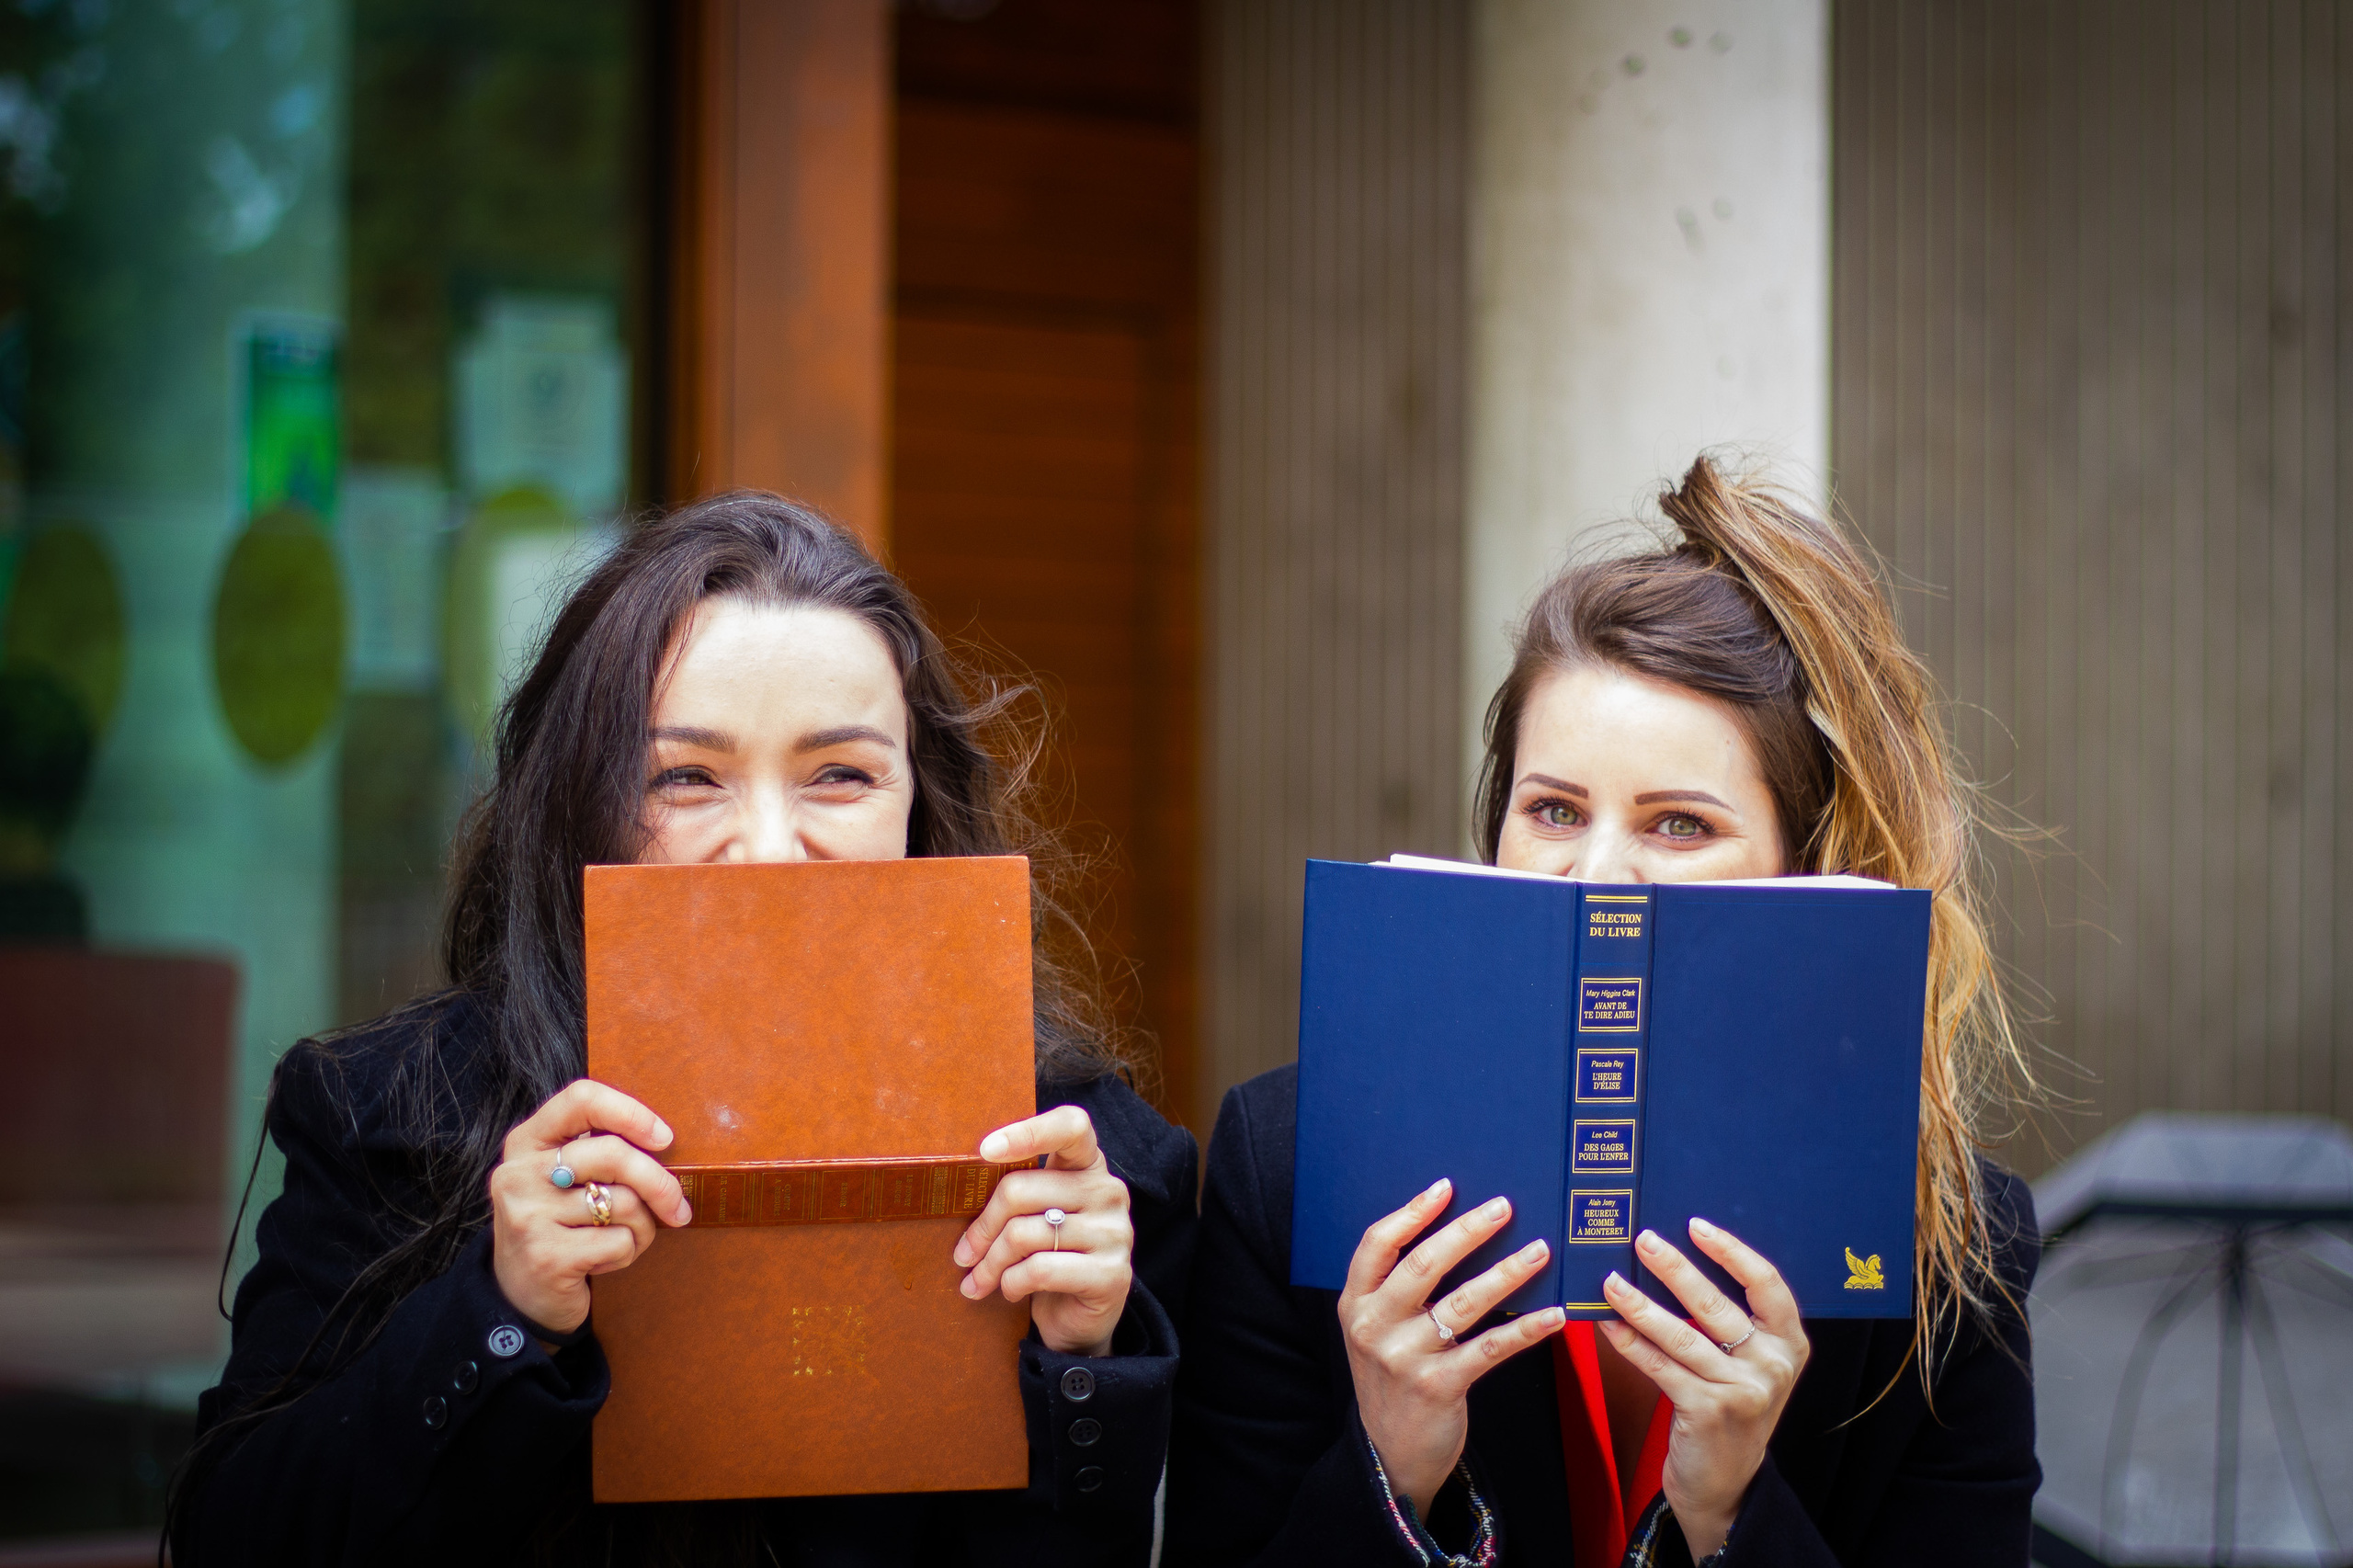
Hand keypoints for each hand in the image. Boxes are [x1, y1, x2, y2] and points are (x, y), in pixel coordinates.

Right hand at [487, 1080, 693, 1333]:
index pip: (581, 1099)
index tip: (664, 1138)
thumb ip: (599, 1153)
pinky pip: (618, 1242)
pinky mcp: (546, 1255)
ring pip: (623, 1203)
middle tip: (678, 1209)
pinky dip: (627, 1253)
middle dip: (659, 1183)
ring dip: (641, 1228)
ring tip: (621, 1240)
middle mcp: (519, 1173)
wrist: (519, 1296)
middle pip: (613, 1153)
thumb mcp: (565, 1181)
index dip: (630, 1112)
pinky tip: (602, 1262)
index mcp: (527, 1142)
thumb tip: (665, 1142)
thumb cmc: (560, 1228)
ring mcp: (529, 1215)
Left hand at [952, 1105, 1132, 1356]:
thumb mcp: (1034, 1216)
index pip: (1071, 1126)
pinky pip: (1040, 1270)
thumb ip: (1015, 1193)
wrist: (1080, 1320)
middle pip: (1022, 1190)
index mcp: (1089, 1165)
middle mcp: (1108, 1191)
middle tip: (962, 1255)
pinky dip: (1011, 1283)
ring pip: (1024, 1234)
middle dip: (982, 1227)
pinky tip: (1010, 1291)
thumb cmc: (1048, 1256)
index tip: (984, 1150)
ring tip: (978, 1281)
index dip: (1028, 1132)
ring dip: (989, 1263)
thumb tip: (956, 1188)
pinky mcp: (1112, 1274)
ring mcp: (1115, 1233)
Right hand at [1340, 1178, 1568, 1518]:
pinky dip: (1525, 1329)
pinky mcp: (1438, 1386)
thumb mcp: (1377, 1331)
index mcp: (1356, 1303)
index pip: (1378, 1244)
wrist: (1389, 1453)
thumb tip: (1452, 1234)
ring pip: (1463, 1302)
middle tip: (1504, 1207)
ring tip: (1540, 1251)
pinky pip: (1490, 1348)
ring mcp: (1404, 1357)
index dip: (1412, 1212)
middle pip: (1423, 1264)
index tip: (1446, 1186)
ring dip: (1507, 1272)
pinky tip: (1554, 1314)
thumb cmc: (1392, 1378)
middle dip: (1467, 1231)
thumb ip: (1397, 1291)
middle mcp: (1374, 1326)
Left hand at [1598, 1220, 1809, 1558]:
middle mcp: (1773, 1365)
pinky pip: (1660, 1366)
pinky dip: (1630, 1342)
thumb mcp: (1749, 1365)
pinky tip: (1608, 1323)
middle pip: (1716, 1304)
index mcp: (1789, 1343)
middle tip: (1641, 1240)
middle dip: (1674, 1268)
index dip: (1731, 1250)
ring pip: (1681, 1334)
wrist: (1727, 1484)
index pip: (1766, 1283)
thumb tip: (1673, 1260)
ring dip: (1639, 1303)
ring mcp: (1742, 1390)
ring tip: (1610, 1280)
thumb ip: (1732, 1323)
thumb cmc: (1730, 1408)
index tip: (1695, 1224)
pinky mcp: (1708, 1411)